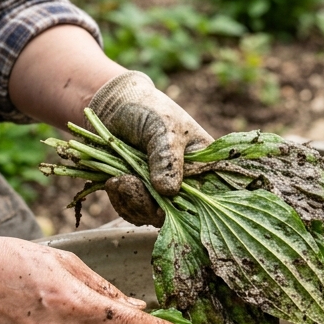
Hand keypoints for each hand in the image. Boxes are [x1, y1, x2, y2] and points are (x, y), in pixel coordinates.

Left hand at [90, 71, 211, 217]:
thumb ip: (168, 158)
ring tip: (119, 179)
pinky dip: (123, 202)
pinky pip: (135, 213)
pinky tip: (114, 182)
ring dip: (134, 203)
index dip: (197, 207)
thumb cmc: (148, 110)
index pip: (212, 197)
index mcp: (204, 165)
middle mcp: (187, 184)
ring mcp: (162, 192)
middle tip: (131, 183)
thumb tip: (169, 192)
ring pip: (154, 216)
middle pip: (181, 213)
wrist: (111, 107)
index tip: (172, 201)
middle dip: (154, 205)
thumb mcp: (163, 128)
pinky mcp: (140, 196)